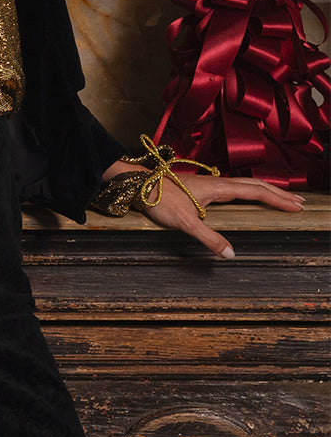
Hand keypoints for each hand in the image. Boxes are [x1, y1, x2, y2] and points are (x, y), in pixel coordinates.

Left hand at [103, 161, 303, 258]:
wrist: (138, 184)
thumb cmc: (160, 199)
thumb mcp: (185, 223)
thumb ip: (208, 238)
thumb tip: (230, 254)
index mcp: (220, 187)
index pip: (257, 192)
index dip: (278, 200)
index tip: (297, 207)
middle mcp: (218, 182)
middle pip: (256, 185)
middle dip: (278, 194)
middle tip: (298, 202)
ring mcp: (210, 183)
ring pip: (245, 184)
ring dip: (265, 191)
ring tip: (279, 199)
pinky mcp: (201, 187)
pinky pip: (234, 187)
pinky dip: (249, 191)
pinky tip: (247, 197)